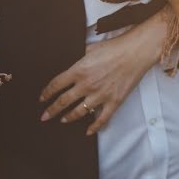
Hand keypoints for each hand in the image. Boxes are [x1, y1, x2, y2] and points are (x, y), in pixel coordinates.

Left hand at [38, 10, 168, 134]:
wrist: (136, 52)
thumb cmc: (115, 47)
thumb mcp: (91, 47)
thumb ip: (79, 56)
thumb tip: (71, 60)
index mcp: (79, 70)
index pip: (56, 85)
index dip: (46, 93)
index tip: (42, 99)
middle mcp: (86, 85)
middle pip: (63, 101)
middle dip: (52, 110)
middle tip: (44, 117)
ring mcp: (100, 95)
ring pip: (79, 112)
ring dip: (69, 117)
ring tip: (63, 120)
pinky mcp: (114, 101)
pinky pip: (102, 118)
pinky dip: (94, 127)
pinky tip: (88, 131)